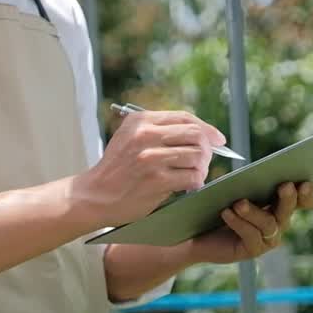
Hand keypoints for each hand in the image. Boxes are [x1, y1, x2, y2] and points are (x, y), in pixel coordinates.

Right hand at [71, 110, 223, 228]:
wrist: (94, 195)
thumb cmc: (116, 169)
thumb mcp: (129, 137)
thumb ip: (158, 130)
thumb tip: (199, 133)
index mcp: (141, 121)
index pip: (184, 117)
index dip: (207, 128)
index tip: (218, 139)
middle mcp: (146, 135)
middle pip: (196, 135)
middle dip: (207, 149)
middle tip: (205, 161)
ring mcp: (151, 158)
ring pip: (197, 156)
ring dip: (202, 168)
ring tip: (194, 174)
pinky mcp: (156, 181)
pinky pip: (192, 177)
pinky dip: (196, 182)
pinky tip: (188, 186)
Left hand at [188, 182, 312, 263]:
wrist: (198, 232)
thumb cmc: (218, 206)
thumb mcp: (234, 190)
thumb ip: (248, 182)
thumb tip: (256, 172)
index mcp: (279, 204)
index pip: (302, 200)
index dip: (306, 194)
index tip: (305, 182)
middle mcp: (278, 223)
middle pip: (288, 211)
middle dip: (288, 198)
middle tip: (284, 186)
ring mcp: (267, 239)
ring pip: (268, 224)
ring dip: (254, 212)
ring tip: (239, 203)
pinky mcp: (252, 251)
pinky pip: (250, 236)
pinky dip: (238, 222)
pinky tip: (226, 212)